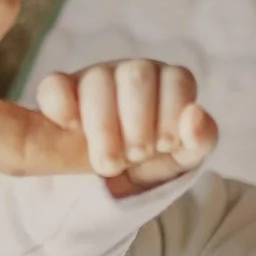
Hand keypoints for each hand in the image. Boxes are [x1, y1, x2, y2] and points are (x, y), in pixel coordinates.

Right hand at [34, 58, 219, 196]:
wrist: (113, 182)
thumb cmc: (155, 161)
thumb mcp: (184, 157)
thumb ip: (201, 138)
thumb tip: (195, 113)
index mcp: (167, 82)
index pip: (177, 79)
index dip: (172, 113)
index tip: (165, 145)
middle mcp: (132, 74)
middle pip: (137, 75)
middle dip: (138, 122)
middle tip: (136, 155)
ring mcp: (95, 79)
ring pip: (97, 79)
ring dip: (104, 124)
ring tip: (109, 162)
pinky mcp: (60, 93)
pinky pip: (54, 85)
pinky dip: (60, 103)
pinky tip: (71, 127)